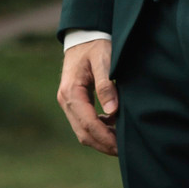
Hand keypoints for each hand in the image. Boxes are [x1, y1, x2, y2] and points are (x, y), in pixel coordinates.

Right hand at [59, 39, 118, 154]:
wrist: (83, 35)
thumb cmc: (95, 45)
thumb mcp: (103, 59)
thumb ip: (106, 84)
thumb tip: (112, 111)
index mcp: (71, 92)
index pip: (88, 123)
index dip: (105, 137)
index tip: (120, 146)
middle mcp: (65, 100)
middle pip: (83, 133)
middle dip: (102, 144)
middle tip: (123, 151)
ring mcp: (67, 103)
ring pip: (82, 131)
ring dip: (100, 140)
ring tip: (120, 143)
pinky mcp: (73, 102)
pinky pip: (83, 122)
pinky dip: (97, 129)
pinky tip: (113, 127)